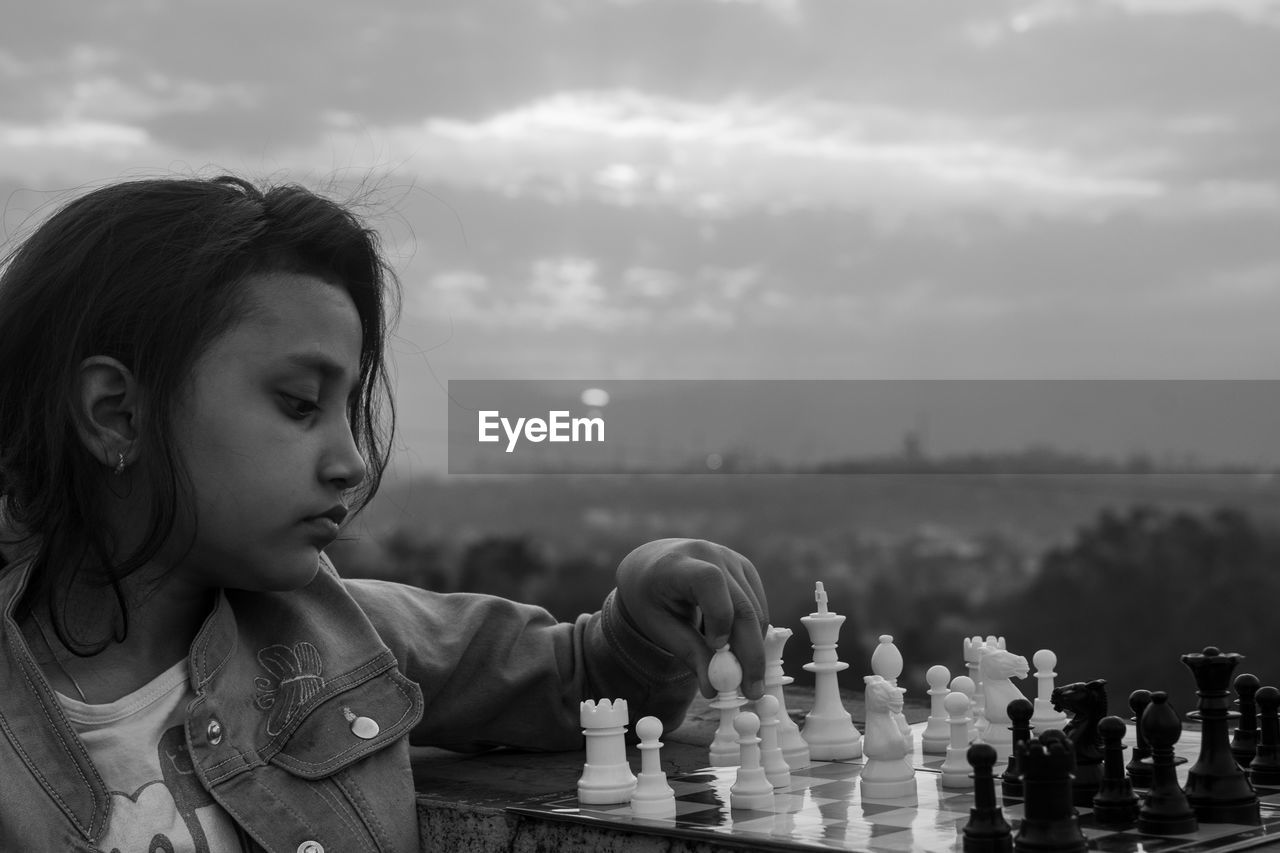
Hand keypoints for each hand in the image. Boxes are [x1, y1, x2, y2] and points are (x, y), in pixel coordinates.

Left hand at [615, 538, 768, 699]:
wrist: (654, 566)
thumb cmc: (650, 597)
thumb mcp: (658, 627)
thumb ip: (688, 652)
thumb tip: (715, 688)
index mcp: (678, 564)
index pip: (709, 582)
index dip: (719, 615)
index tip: (718, 649)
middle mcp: (710, 554)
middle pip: (742, 603)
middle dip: (751, 652)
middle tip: (752, 690)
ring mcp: (731, 559)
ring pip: (756, 610)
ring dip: (754, 648)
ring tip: (743, 680)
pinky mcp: (745, 568)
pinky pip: (758, 606)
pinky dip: (753, 634)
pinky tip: (740, 652)